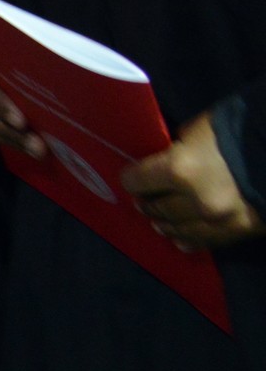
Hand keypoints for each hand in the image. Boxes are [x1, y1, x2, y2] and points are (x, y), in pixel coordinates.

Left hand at [122, 112, 265, 250]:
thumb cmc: (238, 130)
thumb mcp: (198, 129)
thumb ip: (178, 148)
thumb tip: (167, 159)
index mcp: (178, 170)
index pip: (136, 181)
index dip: (132, 178)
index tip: (132, 177)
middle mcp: (193, 201)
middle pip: (156, 207)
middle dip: (147, 202)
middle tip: (144, 199)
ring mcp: (217, 221)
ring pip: (178, 228)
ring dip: (164, 223)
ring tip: (159, 220)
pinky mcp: (238, 231)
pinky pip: (206, 241)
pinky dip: (188, 239)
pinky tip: (180, 238)